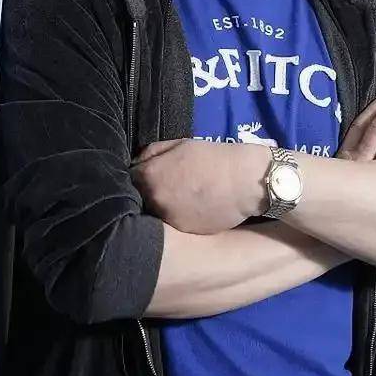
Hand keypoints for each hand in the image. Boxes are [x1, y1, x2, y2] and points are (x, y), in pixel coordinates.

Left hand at [131, 140, 265, 234]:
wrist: (245, 181)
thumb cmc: (213, 158)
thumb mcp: (181, 144)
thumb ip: (153, 152)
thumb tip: (138, 162)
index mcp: (150, 176)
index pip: (131, 179)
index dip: (139, 176)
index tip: (149, 175)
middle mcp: (155, 201)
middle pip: (142, 199)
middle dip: (150, 192)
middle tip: (168, 185)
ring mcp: (169, 219)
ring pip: (158, 213)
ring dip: (164, 206)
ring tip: (182, 196)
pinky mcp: (185, 231)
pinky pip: (175, 224)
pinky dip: (180, 216)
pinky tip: (194, 207)